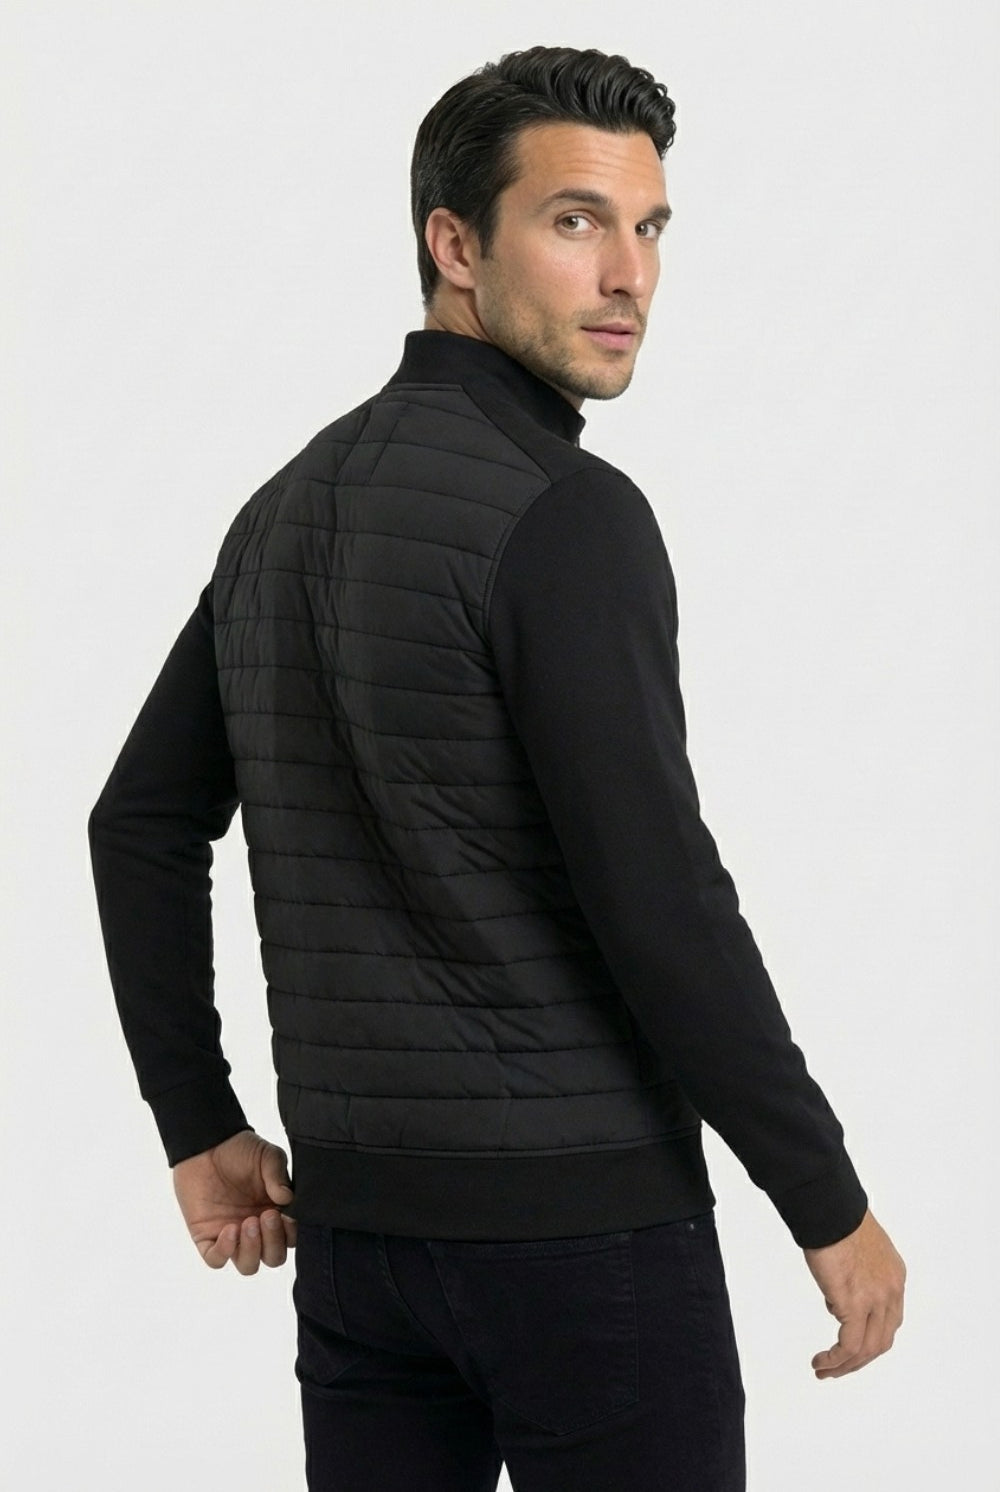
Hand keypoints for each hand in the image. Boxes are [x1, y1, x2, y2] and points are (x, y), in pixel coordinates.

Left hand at [171, 1128, 298, 1273]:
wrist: (205, 1144)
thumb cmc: (239, 1149)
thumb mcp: (267, 1156)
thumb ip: (279, 1176)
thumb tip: (288, 1199)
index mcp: (276, 1211)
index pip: (291, 1239)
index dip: (291, 1234)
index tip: (286, 1215)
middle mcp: (257, 1228)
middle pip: (273, 1257)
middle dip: (273, 1243)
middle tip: (266, 1216)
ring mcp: (232, 1234)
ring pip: (248, 1265)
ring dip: (252, 1250)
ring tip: (248, 1223)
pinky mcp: (207, 1237)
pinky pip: (217, 1259)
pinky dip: (225, 1250)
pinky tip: (229, 1229)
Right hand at [802, 1207, 905, 1377]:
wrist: (830, 1209)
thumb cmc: (836, 1219)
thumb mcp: (856, 1251)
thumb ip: (855, 1276)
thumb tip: (837, 1300)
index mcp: (894, 1277)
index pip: (889, 1320)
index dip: (870, 1337)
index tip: (849, 1347)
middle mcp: (891, 1291)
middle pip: (881, 1340)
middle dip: (859, 1360)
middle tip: (838, 1367)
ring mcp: (876, 1300)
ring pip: (867, 1349)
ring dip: (846, 1365)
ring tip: (824, 1370)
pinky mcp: (854, 1304)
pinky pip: (849, 1345)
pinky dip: (836, 1360)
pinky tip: (822, 1362)